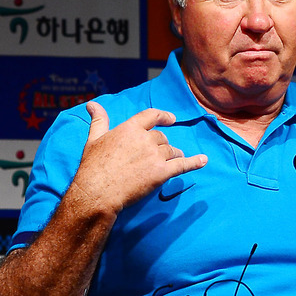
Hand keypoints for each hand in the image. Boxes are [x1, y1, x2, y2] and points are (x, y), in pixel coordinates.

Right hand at [71, 101, 207, 214]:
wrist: (97, 192)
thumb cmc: (93, 167)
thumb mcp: (94, 139)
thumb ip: (99, 121)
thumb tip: (92, 104)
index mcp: (130, 128)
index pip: (152, 116)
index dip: (164, 116)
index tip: (171, 119)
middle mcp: (145, 139)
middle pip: (162, 138)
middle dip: (161, 146)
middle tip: (154, 157)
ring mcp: (155, 156)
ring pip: (171, 151)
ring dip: (173, 156)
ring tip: (170, 162)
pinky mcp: (162, 172)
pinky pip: (182, 165)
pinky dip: (194, 162)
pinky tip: (203, 160)